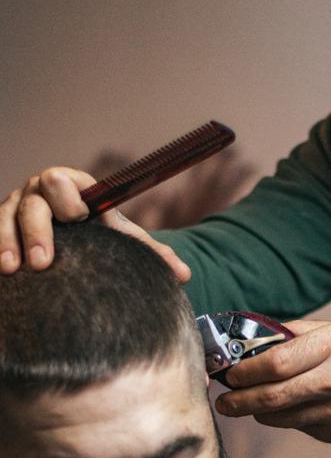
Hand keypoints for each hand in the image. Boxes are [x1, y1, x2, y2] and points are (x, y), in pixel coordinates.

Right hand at [0, 167, 190, 280]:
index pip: (65, 182)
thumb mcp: (125, 242)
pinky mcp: (1, 223)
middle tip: (44, 262)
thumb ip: (153, 254)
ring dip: (8, 242)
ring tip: (12, 269)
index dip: (68, 197)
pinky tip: (2, 270)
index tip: (79, 217)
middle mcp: (40, 191)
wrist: (78, 241)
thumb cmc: (101, 237)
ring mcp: (16, 206)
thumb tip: (185, 275)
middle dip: (37, 231)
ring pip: (5, 217)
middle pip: (33, 203)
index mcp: (73, 186)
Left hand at [215, 319, 330, 453]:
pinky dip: (294, 420)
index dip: (244, 371)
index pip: (275, 362)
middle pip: (271, 395)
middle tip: (224, 401)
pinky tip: (299, 410)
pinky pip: (305, 428)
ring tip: (251, 404)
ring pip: (283, 417)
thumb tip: (262, 338)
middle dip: (239, 400)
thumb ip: (306, 334)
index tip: (229, 374)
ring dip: (261, 412)